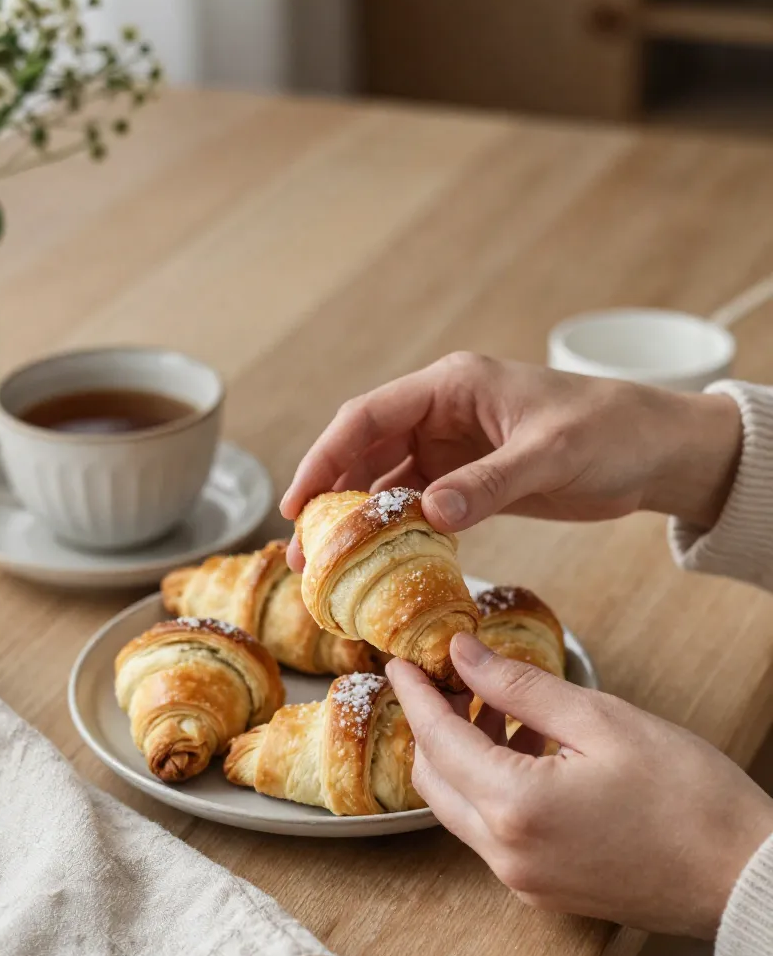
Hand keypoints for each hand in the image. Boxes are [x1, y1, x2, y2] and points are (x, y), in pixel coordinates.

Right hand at [280, 353, 740, 568]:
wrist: (656, 451)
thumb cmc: (611, 431)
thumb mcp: (550, 454)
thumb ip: (489, 484)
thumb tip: (429, 514)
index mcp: (453, 387)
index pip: (369, 416)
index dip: (326, 457)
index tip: (298, 504)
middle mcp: (444, 414)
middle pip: (367, 452)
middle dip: (332, 498)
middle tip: (304, 552)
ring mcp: (456, 450)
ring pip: (388, 482)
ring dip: (358, 520)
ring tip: (329, 568)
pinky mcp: (472, 482)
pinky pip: (420, 506)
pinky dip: (397, 532)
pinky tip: (379, 563)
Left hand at [386, 634, 772, 937]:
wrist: (743, 877)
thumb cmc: (688, 795)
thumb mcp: (602, 720)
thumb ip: (520, 688)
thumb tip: (463, 654)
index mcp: (515, 807)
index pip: (436, 740)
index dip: (414, 696)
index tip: (401, 663)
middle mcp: (505, 854)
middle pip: (434, 780)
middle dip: (432, 726)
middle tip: (451, 679)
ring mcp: (521, 881)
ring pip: (460, 808)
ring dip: (463, 756)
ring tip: (500, 706)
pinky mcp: (542, 890)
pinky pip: (491, 831)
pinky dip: (490, 786)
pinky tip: (527, 749)